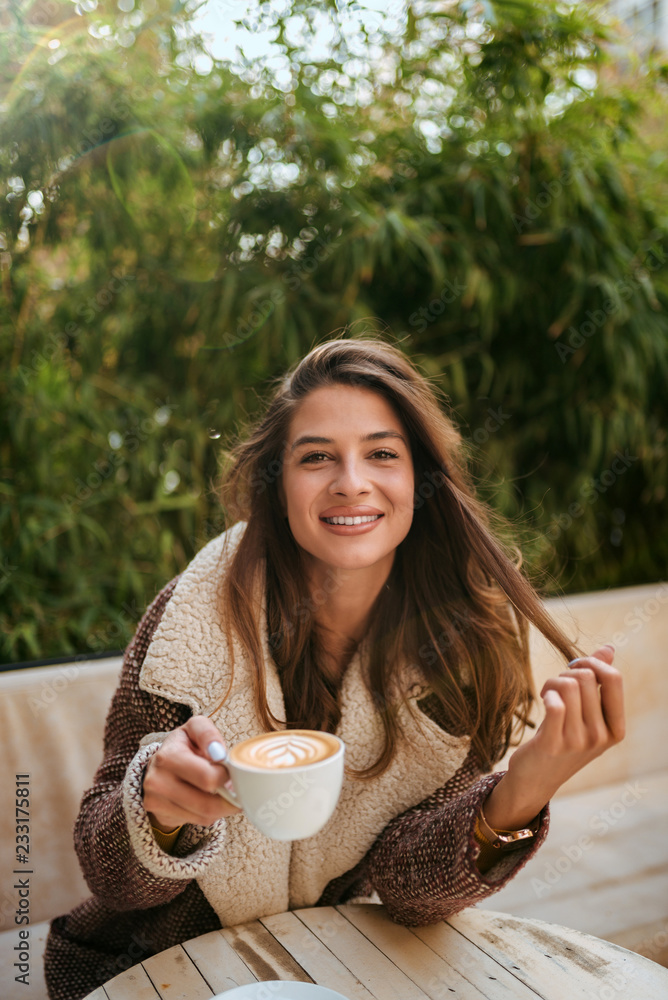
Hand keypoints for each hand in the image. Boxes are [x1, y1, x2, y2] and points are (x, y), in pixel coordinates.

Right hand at [142, 716, 242, 830]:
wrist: (159, 764)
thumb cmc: (184, 744)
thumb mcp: (195, 728)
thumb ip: (207, 733)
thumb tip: (219, 754)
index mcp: (168, 757)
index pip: (207, 778)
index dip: (226, 776)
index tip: (229, 769)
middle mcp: (157, 782)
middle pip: (207, 804)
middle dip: (229, 798)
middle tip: (235, 788)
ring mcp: (156, 802)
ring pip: (205, 816)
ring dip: (221, 807)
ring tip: (222, 792)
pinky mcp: (161, 815)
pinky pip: (197, 822)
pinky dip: (210, 813)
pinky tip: (208, 800)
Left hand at [483, 643, 624, 830]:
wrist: (536, 778)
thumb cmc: (562, 738)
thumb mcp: (587, 714)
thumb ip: (599, 681)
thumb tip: (609, 648)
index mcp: (616, 728)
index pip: (614, 679)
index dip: (593, 661)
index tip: (577, 664)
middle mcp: (601, 736)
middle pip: (586, 677)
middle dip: (567, 672)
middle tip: (556, 685)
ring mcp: (578, 742)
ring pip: (568, 685)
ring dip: (553, 681)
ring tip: (547, 693)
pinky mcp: (554, 745)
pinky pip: (555, 703)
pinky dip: (547, 693)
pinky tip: (543, 700)